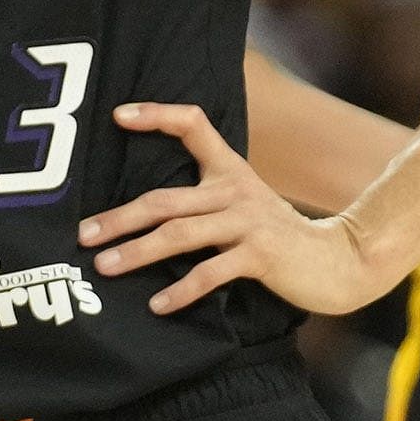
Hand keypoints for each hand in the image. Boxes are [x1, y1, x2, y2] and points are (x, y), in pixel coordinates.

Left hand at [82, 102, 384, 317]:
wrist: (336, 261)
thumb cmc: (276, 236)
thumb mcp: (242, 203)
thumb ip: (201, 200)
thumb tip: (141, 214)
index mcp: (229, 170)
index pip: (194, 125)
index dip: (157, 116)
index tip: (117, 116)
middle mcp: (234, 190)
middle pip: (165, 199)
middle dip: (119, 218)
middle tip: (83, 235)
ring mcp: (247, 222)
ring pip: (180, 234)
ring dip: (138, 252)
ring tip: (105, 267)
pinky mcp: (260, 254)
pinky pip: (210, 273)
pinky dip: (181, 290)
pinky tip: (157, 305)